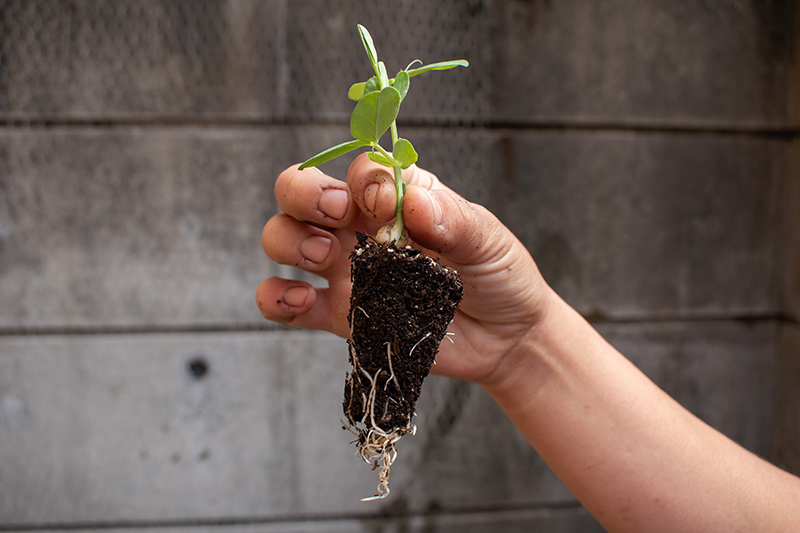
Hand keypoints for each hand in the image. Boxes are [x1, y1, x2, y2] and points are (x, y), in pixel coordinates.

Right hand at [257, 153, 553, 383]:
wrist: (505, 339)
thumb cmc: (499, 276)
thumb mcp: (487, 239)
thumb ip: (452, 219)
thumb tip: (413, 201)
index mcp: (397, 199)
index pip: (359, 171)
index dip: (362, 181)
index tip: (384, 204)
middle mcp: (362, 228)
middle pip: (302, 193)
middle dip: (304, 195)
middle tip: (335, 217)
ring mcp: (346, 271)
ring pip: (284, 239)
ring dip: (289, 241)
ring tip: (324, 258)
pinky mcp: (338, 316)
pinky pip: (285, 302)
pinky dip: (275, 296)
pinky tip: (300, 300)